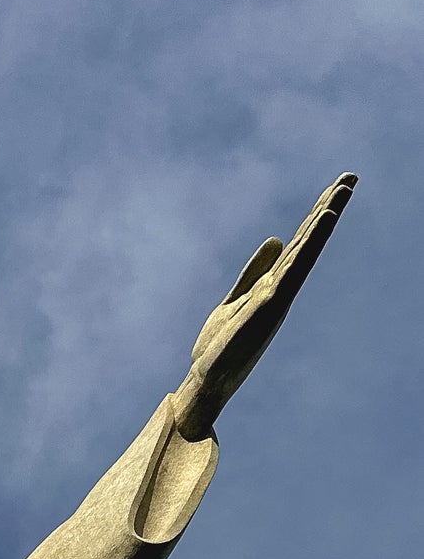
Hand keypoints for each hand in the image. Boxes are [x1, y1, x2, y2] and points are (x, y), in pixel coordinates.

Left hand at [173, 173, 355, 441]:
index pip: (298, 243)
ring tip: (341, 193)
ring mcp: (277, 296)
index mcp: (274, 284)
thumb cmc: (220, 346)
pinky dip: (307, 246)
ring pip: (304, 252)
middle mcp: (281, 288)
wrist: (207, 381)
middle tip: (350, 177)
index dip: (317, 214)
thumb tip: (276, 240)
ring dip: (323, 221)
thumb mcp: (235, 299)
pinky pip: (291, 270)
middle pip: (307, 241)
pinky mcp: (268, 305)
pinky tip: (320, 223)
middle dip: (328, 208)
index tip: (337, 186)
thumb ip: (254, 271)